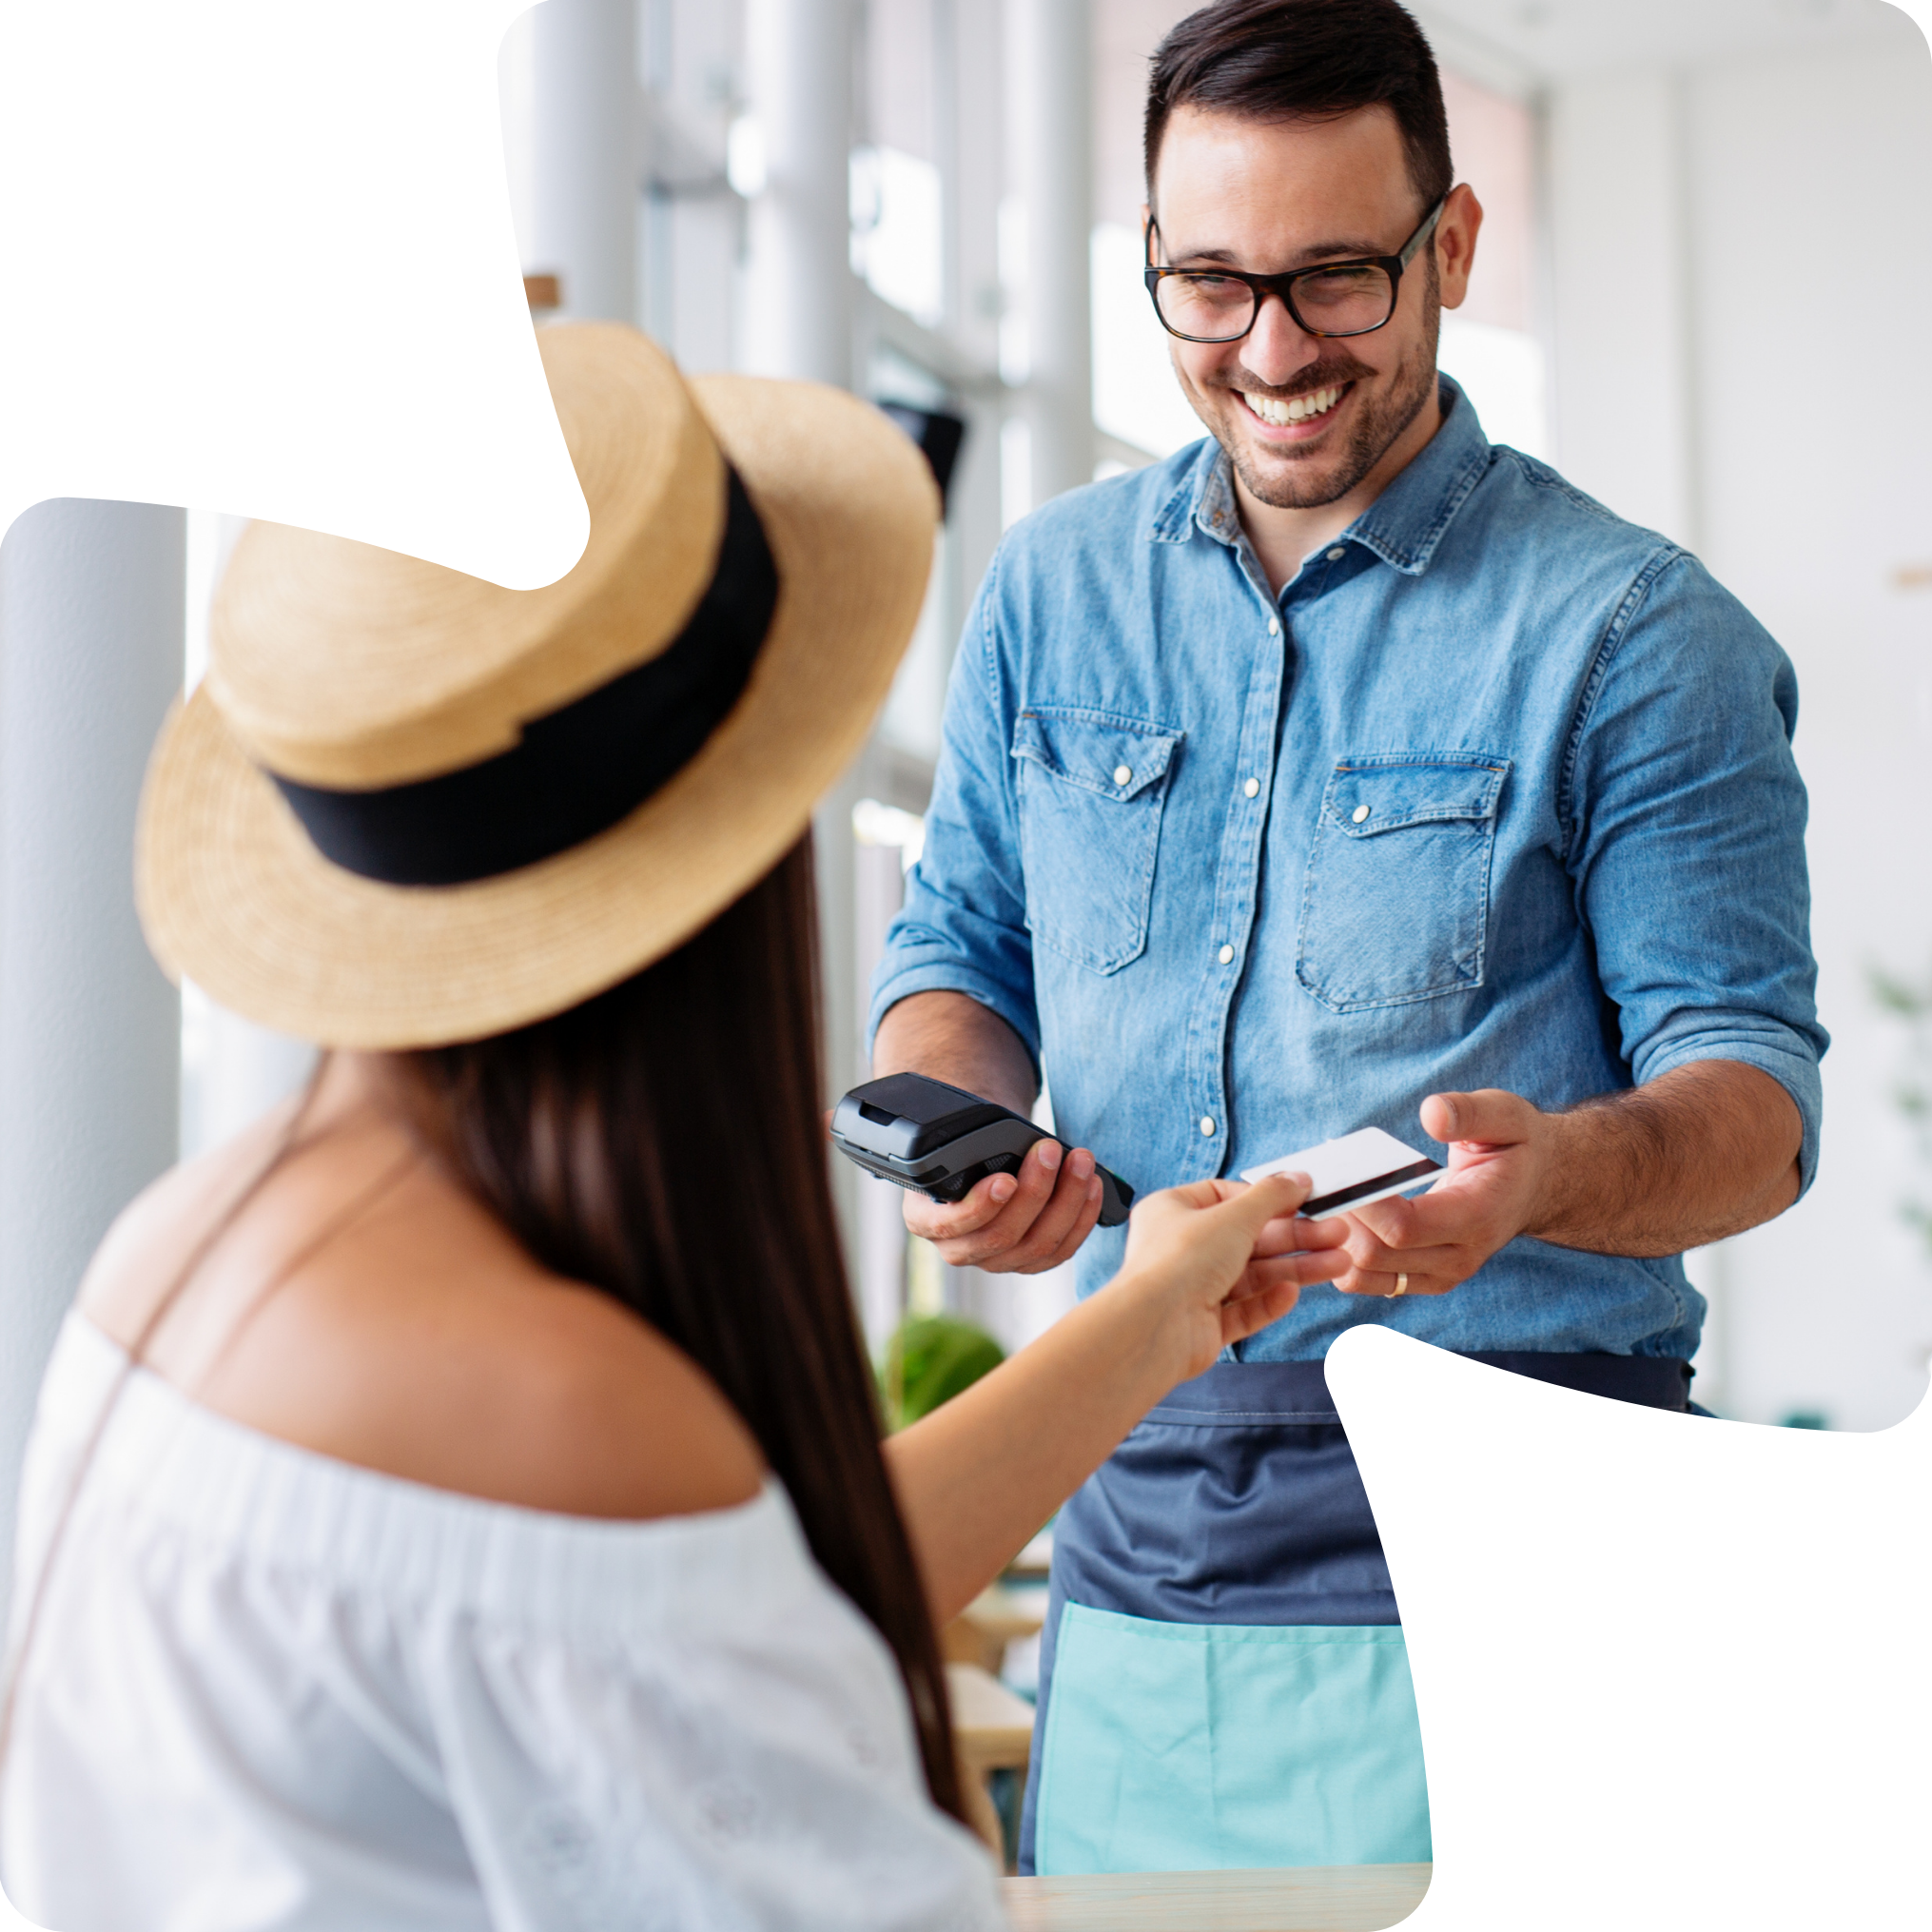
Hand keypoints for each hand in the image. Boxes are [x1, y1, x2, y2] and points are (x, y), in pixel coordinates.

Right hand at [902, 1136, 1106, 1272]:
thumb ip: (963, 1147)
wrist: (979, 1159)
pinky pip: (1060, 1251)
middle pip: (1002, 1235)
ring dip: (1067, 1201)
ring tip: (1081, 1162)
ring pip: (1038, 1245)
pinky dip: (1082, 1217)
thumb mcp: (951, 1144)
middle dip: (1035, 1190)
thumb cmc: (964, 1148)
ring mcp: (995, 1261)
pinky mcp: (1029, 1261)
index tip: (1006, 1179)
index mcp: (925, 1220)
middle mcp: (958, 1250)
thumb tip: (1002, 1139)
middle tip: (1051, 1150)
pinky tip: (1094, 1187)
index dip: (981, 1207)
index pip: (950, 1225)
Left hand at [1115, 1174, 1353, 1381]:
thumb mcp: (1234, 1215)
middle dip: (1296, 1236)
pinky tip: (1292, 1292)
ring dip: (1295, 1268)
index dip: (1269, 1198)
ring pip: (1253, 1275)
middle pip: (1249, 1238)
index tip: (1306, 1199)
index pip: (1227, 1197)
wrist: (1155, 1328)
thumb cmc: (1181, 1261)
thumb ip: (1271, 1197)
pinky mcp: (1204, 1325)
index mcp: (1174, 1211)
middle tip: (1338, 1234)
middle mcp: (1181, 1249)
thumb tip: (1298, 1178)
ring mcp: (1192, 1289)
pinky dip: (1269, 1301)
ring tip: (1339, 1263)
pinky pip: (1244, 1309)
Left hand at [1332, 1089, 1553, 1296]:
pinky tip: (1337, 1214)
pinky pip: (1367, 1279)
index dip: (1363, 1203)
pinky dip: (1341, 1252)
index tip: (1339, 1170)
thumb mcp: (1506, 1114)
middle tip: (1318, 1180)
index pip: (1404, 1227)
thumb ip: (1469, 1112)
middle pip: (1376, 1254)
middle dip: (1338, 1217)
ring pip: (1363, 1273)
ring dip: (1333, 1238)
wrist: (1534, 1187)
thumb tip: (1431, 1113)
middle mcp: (1459, 1257)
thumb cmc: (1515, 1146)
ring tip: (1322, 1196)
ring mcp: (1440, 1275)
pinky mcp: (1423, 1279)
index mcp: (1478, 1217)